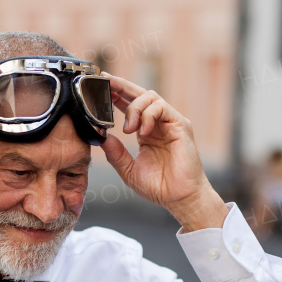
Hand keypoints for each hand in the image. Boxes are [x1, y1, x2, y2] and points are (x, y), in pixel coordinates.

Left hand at [101, 74, 228, 230]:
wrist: (180, 199)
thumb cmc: (158, 186)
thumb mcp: (128, 170)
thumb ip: (115, 153)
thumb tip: (101, 136)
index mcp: (145, 132)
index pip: (129, 106)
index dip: (116, 95)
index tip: (100, 87)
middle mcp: (158, 124)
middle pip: (140, 94)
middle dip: (121, 86)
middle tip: (106, 82)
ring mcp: (170, 123)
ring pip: (150, 97)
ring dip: (134, 108)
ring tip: (127, 129)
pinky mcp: (181, 125)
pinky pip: (162, 108)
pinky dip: (148, 115)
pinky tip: (141, 131)